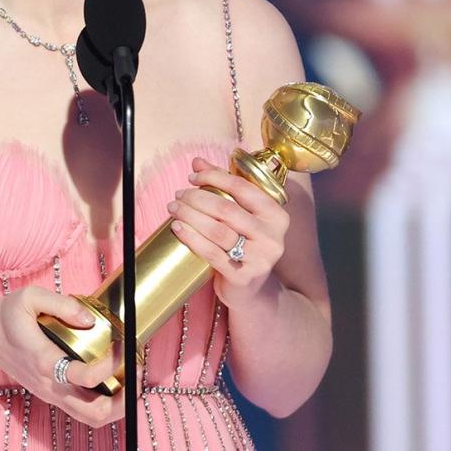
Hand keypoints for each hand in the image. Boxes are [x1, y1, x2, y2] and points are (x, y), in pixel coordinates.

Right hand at [0, 286, 125, 427]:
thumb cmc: (9, 314)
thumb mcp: (30, 297)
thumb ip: (62, 305)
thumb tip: (90, 320)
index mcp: (44, 362)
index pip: (85, 377)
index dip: (111, 364)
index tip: (122, 344)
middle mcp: (49, 386)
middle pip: (94, 412)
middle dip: (124, 399)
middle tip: (138, 371)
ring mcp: (52, 395)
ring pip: (92, 418)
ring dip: (119, 406)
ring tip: (134, 380)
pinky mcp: (54, 396)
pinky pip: (85, 411)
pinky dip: (107, 403)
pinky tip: (118, 382)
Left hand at [167, 157, 289, 309]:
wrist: (250, 288)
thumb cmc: (244, 243)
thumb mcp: (241, 214)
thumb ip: (223, 186)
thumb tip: (197, 162)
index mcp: (276, 215)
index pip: (242, 188)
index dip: (214, 178)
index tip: (193, 176)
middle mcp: (273, 236)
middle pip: (227, 209)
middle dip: (197, 198)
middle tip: (178, 196)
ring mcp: (260, 259)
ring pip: (217, 231)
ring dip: (190, 216)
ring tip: (174, 209)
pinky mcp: (242, 277)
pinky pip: (211, 253)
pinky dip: (191, 238)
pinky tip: (178, 228)